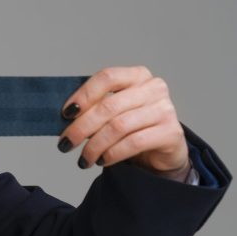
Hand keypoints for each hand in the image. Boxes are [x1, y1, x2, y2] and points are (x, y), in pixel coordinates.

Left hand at [57, 66, 189, 177]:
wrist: (163, 148)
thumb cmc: (133, 126)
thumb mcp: (114, 111)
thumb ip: (95, 107)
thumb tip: (65, 118)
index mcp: (137, 75)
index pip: (107, 78)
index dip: (84, 95)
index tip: (66, 113)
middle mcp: (154, 88)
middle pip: (109, 106)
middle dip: (81, 127)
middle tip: (66, 143)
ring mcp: (165, 109)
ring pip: (118, 126)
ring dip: (94, 145)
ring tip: (83, 158)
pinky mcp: (171, 132)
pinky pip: (133, 143)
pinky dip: (112, 153)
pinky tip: (102, 160)